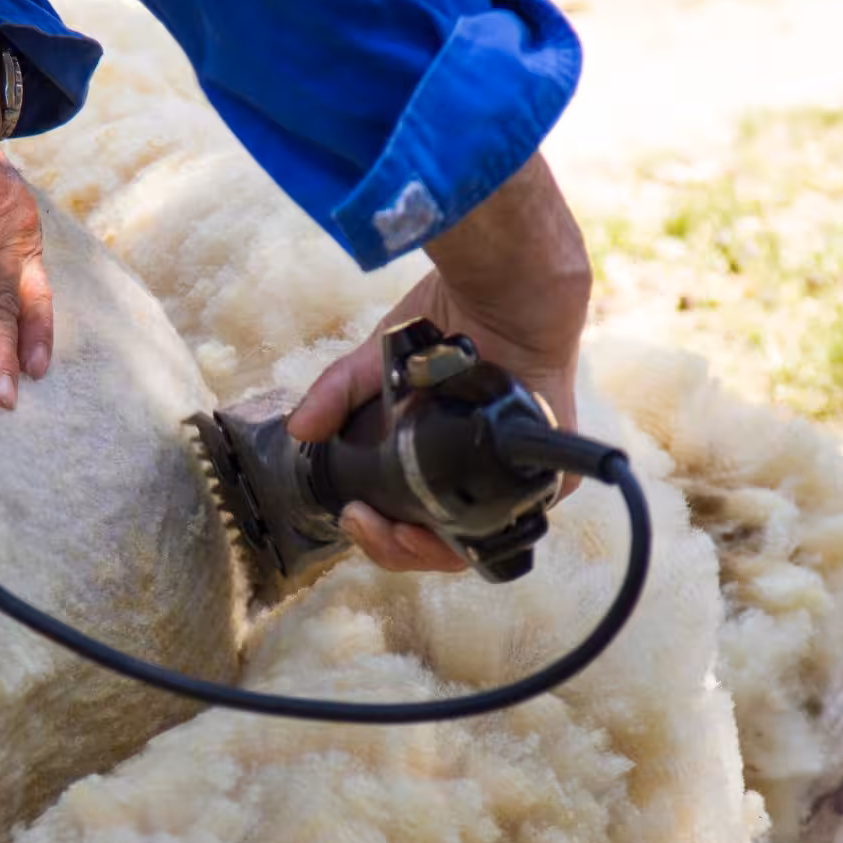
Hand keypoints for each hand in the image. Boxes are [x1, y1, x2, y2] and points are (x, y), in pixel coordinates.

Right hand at [288, 155, 591, 573]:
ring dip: (426, 551)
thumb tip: (298, 429)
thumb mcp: (378, 365)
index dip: (380, 531)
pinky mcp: (544, 477)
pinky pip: (509, 527)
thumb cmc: (451, 319)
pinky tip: (438, 532)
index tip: (352, 514)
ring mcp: (510, 478)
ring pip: (469, 543)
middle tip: (365, 525)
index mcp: (440, 456)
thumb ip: (337, 396)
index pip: (410, 517)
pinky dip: (471, 538)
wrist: (504, 290)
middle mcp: (474, 473)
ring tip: (396, 534)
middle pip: (436, 542)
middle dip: (394, 548)